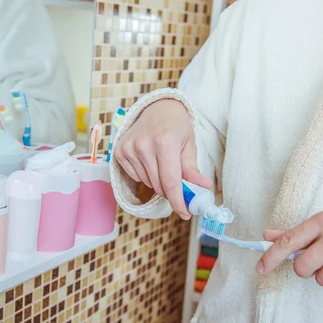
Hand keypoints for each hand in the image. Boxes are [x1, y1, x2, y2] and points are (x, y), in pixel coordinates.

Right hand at [114, 99, 211, 219]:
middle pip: (159, 186)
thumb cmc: (177, 127)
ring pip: (148, 183)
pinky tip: (150, 160)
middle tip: (179, 185)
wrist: (157, 108)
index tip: (185, 213)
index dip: (178, 201)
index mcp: (164, 142)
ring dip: (158, 182)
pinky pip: (136, 177)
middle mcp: (144, 145)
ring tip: (163, 164)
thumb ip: (193, 170)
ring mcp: (129, 148)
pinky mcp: (119, 151)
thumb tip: (203, 188)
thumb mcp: (189, 145)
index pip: (170, 182)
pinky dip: (146, 175)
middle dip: (171, 191)